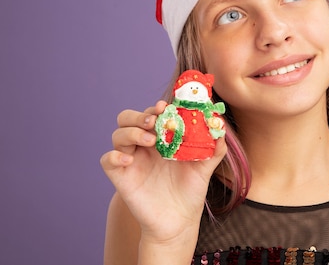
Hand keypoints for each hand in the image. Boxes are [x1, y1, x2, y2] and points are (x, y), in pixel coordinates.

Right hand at [100, 100, 226, 243]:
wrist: (179, 221)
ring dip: (131, 132)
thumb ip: (214, 148)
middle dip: (139, 116)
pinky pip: (107, 160)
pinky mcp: (121, 177)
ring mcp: (131, 160)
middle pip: (128, 119)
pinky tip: (129, 159)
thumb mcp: (205, 167)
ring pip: (118, 135)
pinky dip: (114, 156)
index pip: (152, 113)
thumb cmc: (190, 191)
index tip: (165, 107)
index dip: (155, 107)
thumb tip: (221, 126)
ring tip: (150, 141)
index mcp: (161, 138)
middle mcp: (143, 146)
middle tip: (154, 122)